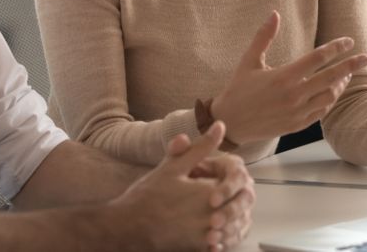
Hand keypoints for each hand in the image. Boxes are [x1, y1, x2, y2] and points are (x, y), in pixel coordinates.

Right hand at [110, 122, 245, 250]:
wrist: (128, 227)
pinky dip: (219, 236)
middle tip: (217, 195)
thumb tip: (220, 126)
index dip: (232, 179)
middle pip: (237, 206)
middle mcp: (212, 216)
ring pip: (231, 225)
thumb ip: (201, 148)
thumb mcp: (174, 166)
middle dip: (232, 198)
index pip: (238, 184)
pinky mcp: (198, 248)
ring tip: (213, 211)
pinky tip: (206, 228)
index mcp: (209, 192)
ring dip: (228, 218)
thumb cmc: (149, 195)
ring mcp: (206, 235)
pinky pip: (220, 242)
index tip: (221, 177)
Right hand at [211, 11, 366, 144]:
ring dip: (341, 84)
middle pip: (331, 78)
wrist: (231, 123)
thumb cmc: (238, 89)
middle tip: (365, 58)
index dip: (336, 48)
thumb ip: (263, 37)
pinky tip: (332, 91)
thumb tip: (274, 14)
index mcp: (283, 77)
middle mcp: (293, 95)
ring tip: (346, 74)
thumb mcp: (248, 61)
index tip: (348, 41)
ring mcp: (297, 112)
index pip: (317, 58)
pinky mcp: (296, 125)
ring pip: (329, 97)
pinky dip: (330, 101)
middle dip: (351, 66)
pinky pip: (321, 112)